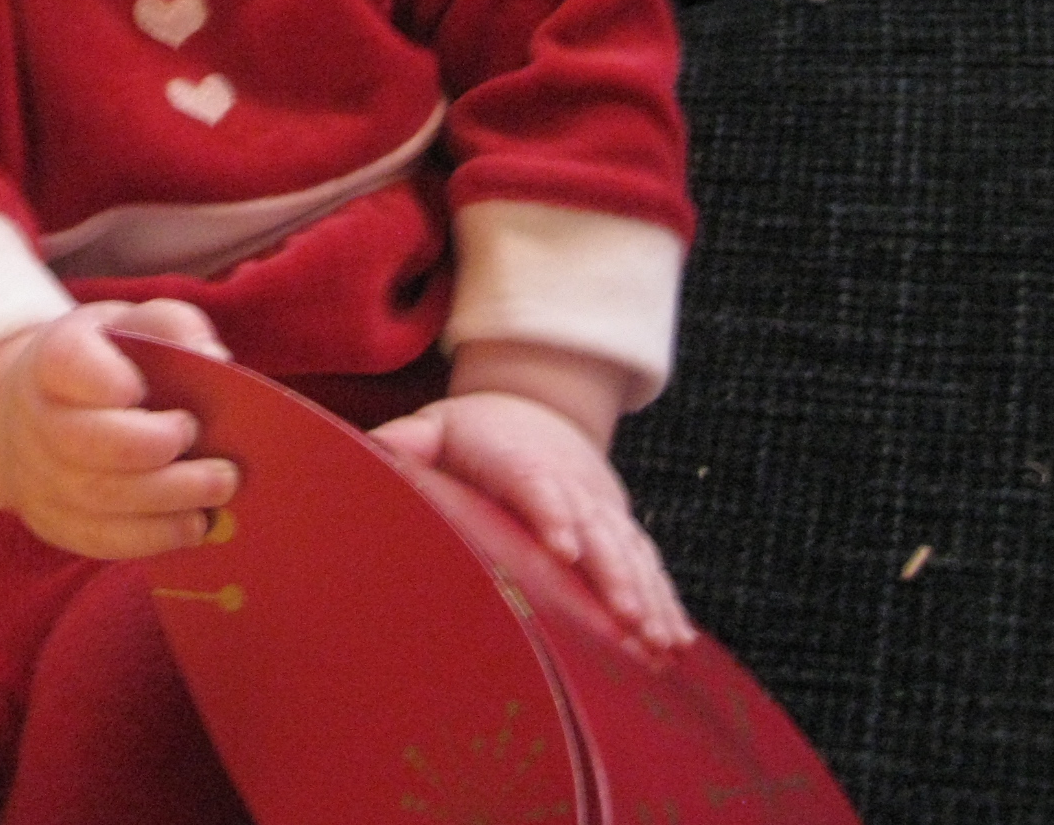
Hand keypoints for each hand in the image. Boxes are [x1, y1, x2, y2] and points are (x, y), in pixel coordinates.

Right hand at [0, 299, 238, 560]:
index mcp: (53, 358)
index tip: (143, 388)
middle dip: (153, 449)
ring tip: (219, 491)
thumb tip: (213, 358)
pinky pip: (98, 538)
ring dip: (166, 500)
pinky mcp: (53, 521)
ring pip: (96, 497)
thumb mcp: (128, 325)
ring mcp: (37, 476)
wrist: (34, 412)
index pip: (67, 363)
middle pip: (84, 441)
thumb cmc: (103, 362)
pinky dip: (150, 537)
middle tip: (211, 450)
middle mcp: (36, 418)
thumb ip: (171, 327)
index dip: (105, 379)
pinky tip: (193, 524)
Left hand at [374, 389, 694, 652]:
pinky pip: (646, 564)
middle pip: (595, 528)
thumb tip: (377, 451)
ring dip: (645, 597)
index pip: (537, 484)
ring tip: (657, 643)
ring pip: (628, 552)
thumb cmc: (474, 432)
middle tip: (626, 620)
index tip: (562, 547)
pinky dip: (663, 601)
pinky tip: (675, 641)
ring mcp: (600, 507)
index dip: (551, 513)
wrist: (536, 409)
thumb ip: (411, 441)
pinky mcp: (618, 528)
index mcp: (521, 460)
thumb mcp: (440, 425)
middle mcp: (571, 484)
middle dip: (612, 576)